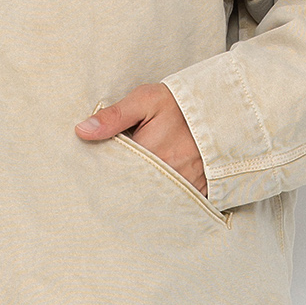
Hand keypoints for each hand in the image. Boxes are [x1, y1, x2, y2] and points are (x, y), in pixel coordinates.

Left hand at [74, 82, 207, 193]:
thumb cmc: (181, 103)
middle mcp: (166, 176)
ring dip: (141, 195)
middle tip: (108, 186)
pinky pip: (174, 205)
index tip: (95, 170)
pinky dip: (163, 201)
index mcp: (149, 154)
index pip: (115, 173)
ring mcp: (184, 188)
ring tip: (132, 187)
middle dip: (121, 187)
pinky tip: (153, 195)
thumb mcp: (146, 100)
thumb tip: (82, 131)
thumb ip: (114, 116)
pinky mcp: (198, 194)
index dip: (104, 172)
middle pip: (132, 190)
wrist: (223, 110)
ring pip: (152, 200)